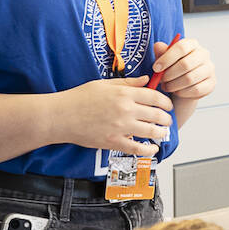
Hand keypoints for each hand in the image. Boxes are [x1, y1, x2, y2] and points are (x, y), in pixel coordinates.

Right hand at [57, 77, 173, 153]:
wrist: (60, 116)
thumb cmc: (78, 98)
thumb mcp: (104, 84)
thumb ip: (128, 83)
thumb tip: (146, 79)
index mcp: (124, 93)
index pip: (155, 97)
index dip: (166, 102)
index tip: (168, 105)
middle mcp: (125, 110)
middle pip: (157, 114)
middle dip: (166, 118)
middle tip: (167, 120)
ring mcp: (120, 127)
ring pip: (151, 131)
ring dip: (161, 133)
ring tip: (163, 133)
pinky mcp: (113, 142)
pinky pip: (137, 148)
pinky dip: (148, 150)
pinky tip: (153, 149)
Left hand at [150, 38, 215, 100]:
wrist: (183, 85)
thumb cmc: (173, 69)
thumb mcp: (165, 60)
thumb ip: (161, 53)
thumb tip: (158, 45)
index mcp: (192, 44)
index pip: (181, 47)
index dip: (167, 58)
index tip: (156, 68)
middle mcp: (204, 54)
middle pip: (186, 64)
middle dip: (169, 74)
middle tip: (160, 80)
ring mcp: (209, 69)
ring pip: (190, 78)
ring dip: (174, 85)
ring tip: (166, 87)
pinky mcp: (211, 83)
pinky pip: (196, 89)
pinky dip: (182, 92)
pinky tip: (176, 92)